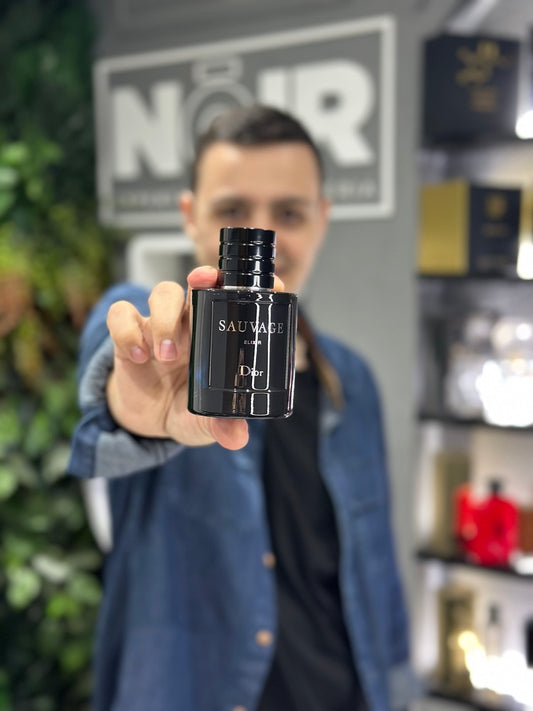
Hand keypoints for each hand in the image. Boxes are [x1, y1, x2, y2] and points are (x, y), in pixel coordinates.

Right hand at [105, 267, 248, 450]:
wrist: (145, 421)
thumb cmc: (184, 410)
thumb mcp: (203, 423)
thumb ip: (219, 426)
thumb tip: (237, 437)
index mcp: (218, 336)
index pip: (235, 300)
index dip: (250, 286)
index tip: (269, 286)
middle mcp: (191, 324)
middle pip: (198, 285)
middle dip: (204, 277)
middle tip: (203, 284)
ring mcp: (158, 326)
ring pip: (162, 293)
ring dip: (165, 319)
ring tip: (167, 356)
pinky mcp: (127, 335)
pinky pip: (121, 316)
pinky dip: (127, 332)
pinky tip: (137, 356)